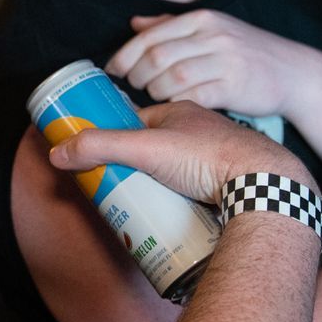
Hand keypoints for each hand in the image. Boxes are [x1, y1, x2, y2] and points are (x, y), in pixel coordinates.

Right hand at [47, 100, 312, 204]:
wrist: (263, 182)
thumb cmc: (208, 157)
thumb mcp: (146, 148)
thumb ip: (101, 147)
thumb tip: (58, 153)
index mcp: (180, 110)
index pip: (134, 119)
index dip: (111, 134)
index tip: (93, 154)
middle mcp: (199, 129)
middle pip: (153, 146)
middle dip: (132, 165)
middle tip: (111, 186)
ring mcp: (215, 155)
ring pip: (175, 168)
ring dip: (156, 182)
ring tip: (137, 202)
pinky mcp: (226, 181)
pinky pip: (195, 186)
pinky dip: (180, 195)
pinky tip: (170, 210)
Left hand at [105, 10, 294, 117]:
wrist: (295, 72)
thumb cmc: (246, 53)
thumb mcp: (212, 30)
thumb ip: (172, 27)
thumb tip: (134, 24)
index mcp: (201, 19)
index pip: (150, 35)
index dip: (124, 55)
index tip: (112, 70)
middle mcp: (212, 35)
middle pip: (156, 57)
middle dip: (135, 76)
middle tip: (131, 88)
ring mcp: (225, 60)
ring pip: (171, 78)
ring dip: (154, 92)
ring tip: (152, 99)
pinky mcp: (234, 86)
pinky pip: (194, 97)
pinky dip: (176, 105)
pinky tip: (172, 109)